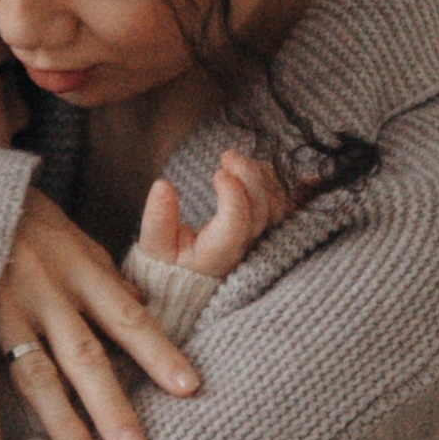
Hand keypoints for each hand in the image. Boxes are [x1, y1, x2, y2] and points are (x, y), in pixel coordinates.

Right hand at [0, 189, 204, 439]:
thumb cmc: (22, 217)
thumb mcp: (73, 237)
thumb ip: (105, 276)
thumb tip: (142, 305)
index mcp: (79, 271)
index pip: (128, 317)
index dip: (159, 352)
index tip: (189, 388)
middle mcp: (45, 294)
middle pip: (85, 355)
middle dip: (112, 404)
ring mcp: (0, 311)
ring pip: (35, 374)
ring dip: (61, 421)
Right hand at [137, 150, 307, 287]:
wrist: (190, 283)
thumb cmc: (170, 264)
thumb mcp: (155, 247)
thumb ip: (157, 219)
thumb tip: (162, 185)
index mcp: (216, 257)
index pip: (236, 224)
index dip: (233, 195)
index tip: (218, 172)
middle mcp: (244, 252)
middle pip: (261, 212)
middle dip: (249, 176)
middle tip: (228, 156)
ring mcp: (259, 244)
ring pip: (277, 209)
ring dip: (263, 178)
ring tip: (238, 161)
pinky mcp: (266, 235)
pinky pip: (283, 209)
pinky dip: (275, 184)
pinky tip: (259, 168)